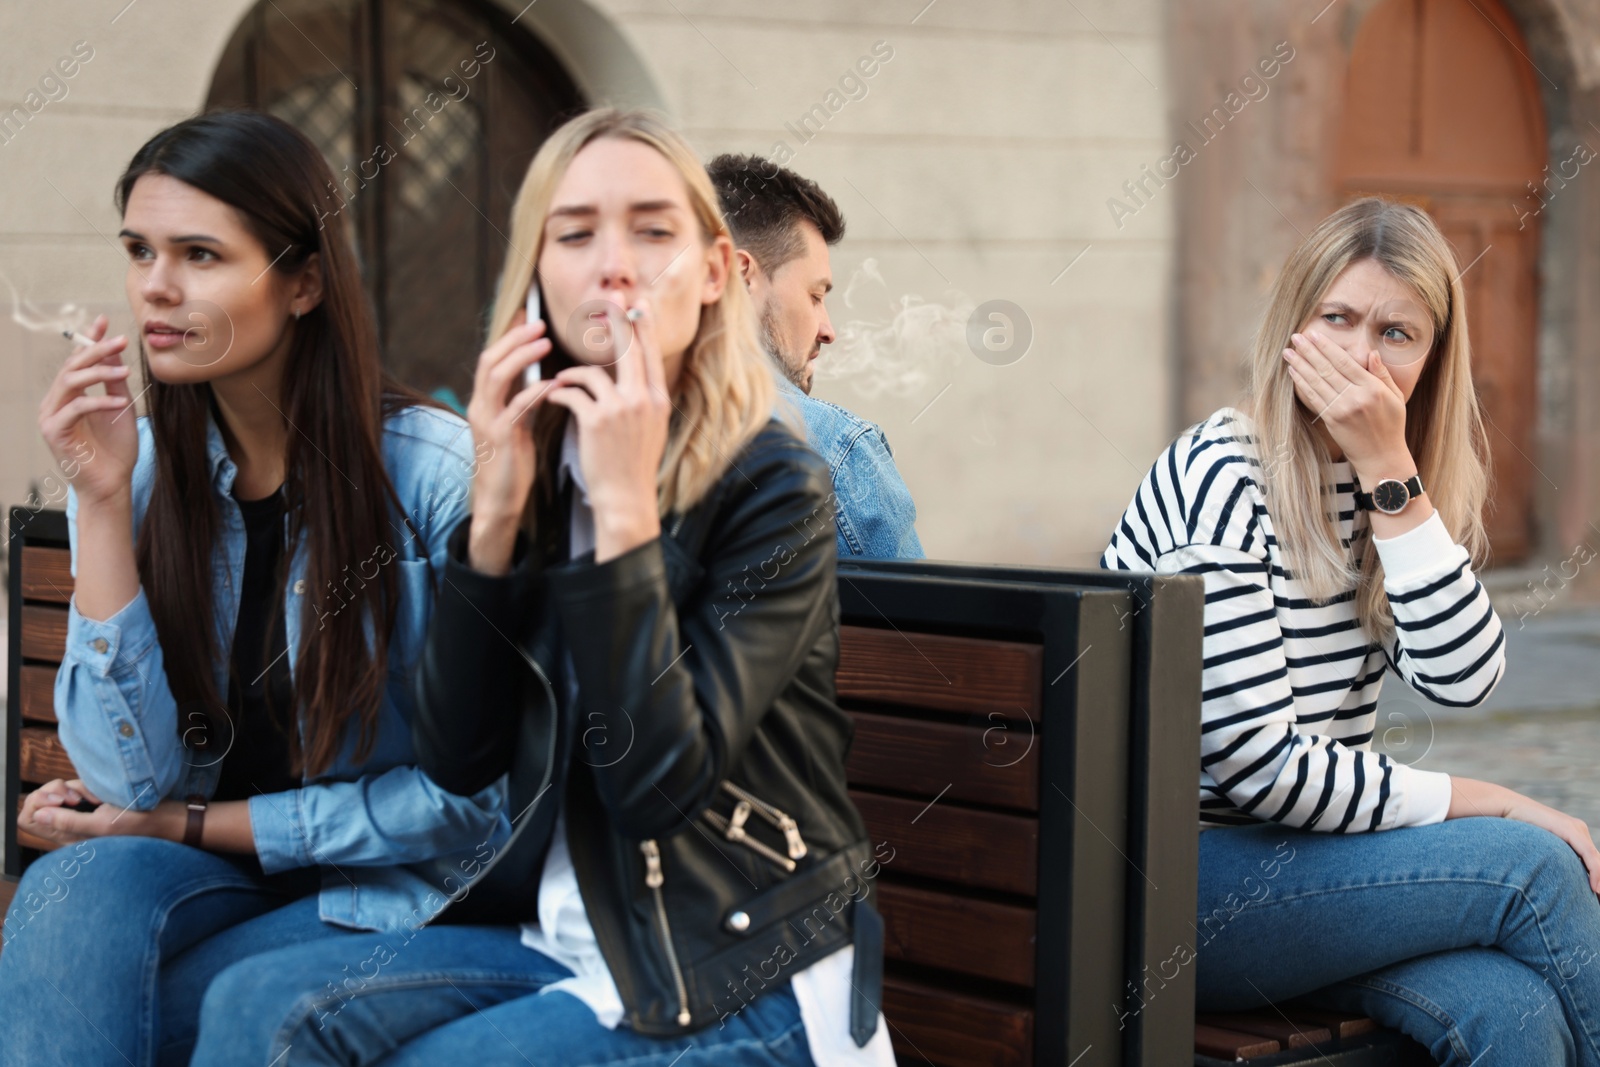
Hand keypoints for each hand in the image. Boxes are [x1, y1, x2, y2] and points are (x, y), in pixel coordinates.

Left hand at [19, 778, 180, 844]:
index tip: (62, 800)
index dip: (40, 803)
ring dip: (77, 787)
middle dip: (59, 792)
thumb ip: (68, 820)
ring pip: (62, 792)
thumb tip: (38, 813)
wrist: (169, 819)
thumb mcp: (103, 823)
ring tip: (97, 797)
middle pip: (44, 802)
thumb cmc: (140, 823)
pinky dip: (87, 786)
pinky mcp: (94, 805)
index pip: (31, 818)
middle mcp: (70, 827)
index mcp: (68, 838)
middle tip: (80, 797)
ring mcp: (82, 815)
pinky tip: (103, 794)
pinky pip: (79, 788)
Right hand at [37, 315, 137, 506]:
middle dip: (96, 350)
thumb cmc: (116, 448)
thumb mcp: (120, 407)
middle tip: (120, 341)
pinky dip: (98, 402)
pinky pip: (75, 409)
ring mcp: (50, 417)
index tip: (104, 321)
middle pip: (71, 367)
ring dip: (98, 373)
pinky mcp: (54, 433)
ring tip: (124, 372)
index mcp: (68, 396)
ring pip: (69, 383)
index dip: (89, 339)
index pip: (76, 361)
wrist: (112, 484)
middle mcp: (55, 402)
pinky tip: (120, 402)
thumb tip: (114, 351)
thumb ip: (114, 382)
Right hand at [465, 309, 553, 573]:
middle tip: (539, 322)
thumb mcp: (519, 425)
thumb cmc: (514, 463)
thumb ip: (526, 401)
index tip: (528, 315)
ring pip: (496, 377)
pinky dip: (532, 392)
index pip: (492, 358)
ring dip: (521, 356)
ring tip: (544, 342)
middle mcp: (480, 406)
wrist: (501, 500)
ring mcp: (487, 421)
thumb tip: (545, 378)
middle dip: (514, 338)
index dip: (508, 336)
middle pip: (490, 360)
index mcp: (484, 401)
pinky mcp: (500, 437)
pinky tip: (552, 384)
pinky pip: (515, 407)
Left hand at [544, 299, 670, 561]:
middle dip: (617, 323)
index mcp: (658, 400)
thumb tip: (632, 376)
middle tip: (607, 303)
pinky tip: (553, 396)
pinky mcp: (597, 420)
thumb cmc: (634, 466)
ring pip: (593, 371)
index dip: (643, 326)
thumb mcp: (651, 429)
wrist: (626, 498)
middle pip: (629, 349)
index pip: (651, 354)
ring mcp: (621, 409)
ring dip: (572, 373)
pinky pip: (573, 393)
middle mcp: (643, 399)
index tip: (637, 305)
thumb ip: (643, 400)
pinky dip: (560, 392)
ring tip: (561, 380)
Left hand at [1282, 330, 1410, 478]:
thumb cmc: (1391, 425)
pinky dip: (1302, 384)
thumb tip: (1371, 353)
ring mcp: (1341, 409)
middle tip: (1295, 337)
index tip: (1314, 335)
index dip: (1327, 347)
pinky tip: (1293, 373)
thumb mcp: (1395, 397)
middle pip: (1327, 368)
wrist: (1381, 457)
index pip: (1344, 362)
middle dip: (1309, 351)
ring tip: (1288, 352)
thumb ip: (1382, 374)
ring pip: (1316, 382)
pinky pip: (1313, 398)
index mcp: (1372, 387)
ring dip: (1300, 365)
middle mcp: (1355, 397)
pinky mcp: (1331, 420)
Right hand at [1452, 777, 1599, 894]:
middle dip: (1599, 883)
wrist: (1504, 808)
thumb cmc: (1513, 830)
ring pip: (1597, 861)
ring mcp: (1576, 829)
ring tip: (1598, 901)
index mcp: (1574, 836)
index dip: (1596, 880)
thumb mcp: (1538, 849)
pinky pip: (1590, 856)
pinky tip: (1595, 888)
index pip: (1592, 863)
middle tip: (1598, 906)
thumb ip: (1549, 862)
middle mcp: (1579, 831)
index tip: (1595, 900)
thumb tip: (1548, 885)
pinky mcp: (1570, 829)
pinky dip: (1595, 873)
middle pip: (1597, 863)